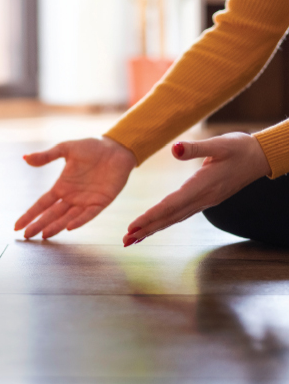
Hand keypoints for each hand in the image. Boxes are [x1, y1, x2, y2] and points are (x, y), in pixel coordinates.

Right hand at [15, 137, 136, 238]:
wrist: (115, 148)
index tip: (17, 226)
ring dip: (56, 227)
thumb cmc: (91, 147)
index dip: (30, 214)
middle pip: (51, 214)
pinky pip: (88, 214)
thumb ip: (46, 156)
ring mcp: (85, 201)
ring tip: (43, 235)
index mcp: (62, 186)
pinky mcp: (100, 202)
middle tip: (26, 236)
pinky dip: (79, 221)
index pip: (42, 204)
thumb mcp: (65, 149)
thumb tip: (25, 158)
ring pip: (67, 218)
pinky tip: (69, 227)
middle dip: (38, 225)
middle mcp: (71, 197)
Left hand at [123, 133, 270, 245]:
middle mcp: (203, 198)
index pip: (172, 204)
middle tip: (125, 240)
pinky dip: (165, 221)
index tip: (134, 226)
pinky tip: (154, 227)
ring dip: (154, 229)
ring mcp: (205, 201)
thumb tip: (175, 149)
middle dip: (147, 229)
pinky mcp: (206, 200)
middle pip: (170, 217)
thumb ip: (195, 148)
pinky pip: (181, 214)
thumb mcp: (219, 143)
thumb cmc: (238, 147)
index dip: (151, 216)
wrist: (259, 157)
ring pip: (175, 218)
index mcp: (202, 185)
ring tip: (133, 239)